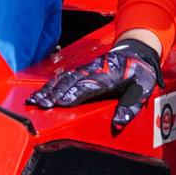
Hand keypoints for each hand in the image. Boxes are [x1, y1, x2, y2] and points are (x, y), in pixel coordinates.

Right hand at [26, 37, 164, 133]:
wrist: (137, 51)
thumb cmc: (139, 72)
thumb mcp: (141, 90)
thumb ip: (129, 107)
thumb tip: (118, 123)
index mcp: (108, 76)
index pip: (88, 86)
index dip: (73, 94)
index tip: (60, 103)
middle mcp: (93, 71)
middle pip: (70, 82)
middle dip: (54, 93)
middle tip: (41, 105)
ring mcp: (85, 69)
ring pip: (63, 78)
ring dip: (48, 89)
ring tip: (34, 100)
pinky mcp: (81, 69)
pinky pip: (63, 76)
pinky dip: (50, 84)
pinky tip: (40, 92)